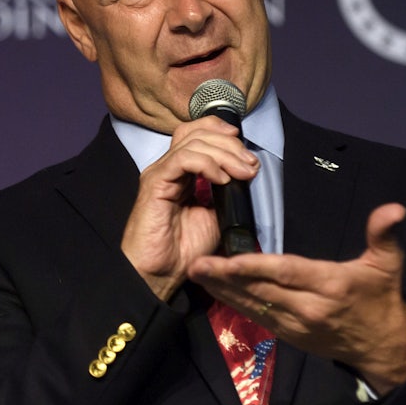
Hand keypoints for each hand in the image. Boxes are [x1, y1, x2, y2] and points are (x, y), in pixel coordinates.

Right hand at [122, 116, 260, 300]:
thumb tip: (246, 171)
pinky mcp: (155, 183)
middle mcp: (168, 168)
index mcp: (181, 172)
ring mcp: (160, 174)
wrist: (161, 272)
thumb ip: (226, 191)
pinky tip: (222, 179)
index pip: (197, 133)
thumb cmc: (184, 250)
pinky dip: (207, 164)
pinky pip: (183, 160)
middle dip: (230, 145)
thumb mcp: (216, 215)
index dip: (221, 132)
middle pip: (197, 133)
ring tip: (243, 173)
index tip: (246, 151)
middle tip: (250, 165)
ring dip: (225, 154)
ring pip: (193, 143)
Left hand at [189, 203, 405, 393]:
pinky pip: (254, 315)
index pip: (287, 273)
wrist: (382, 348)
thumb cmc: (381, 299)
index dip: (256, 267)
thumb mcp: (388, 266)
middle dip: (226, 276)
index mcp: (330, 285)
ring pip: (252, 304)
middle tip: (196, 261)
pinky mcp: (285, 334)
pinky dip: (232, 302)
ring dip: (221, 289)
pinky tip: (212, 288)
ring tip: (194, 272)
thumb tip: (393, 209)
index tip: (229, 259)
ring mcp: (294, 324)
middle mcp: (308, 307)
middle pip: (261, 289)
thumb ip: (383, 235)